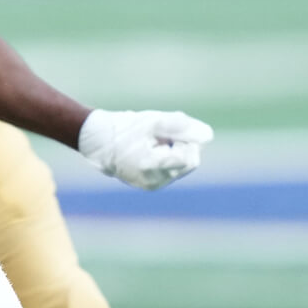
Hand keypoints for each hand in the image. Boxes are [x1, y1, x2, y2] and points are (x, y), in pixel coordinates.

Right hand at [78, 109, 213, 190]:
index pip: (190, 158)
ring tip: (155, 141)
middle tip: (164, 133)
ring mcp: (152, 185)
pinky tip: (152, 149)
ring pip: (181, 168)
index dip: (186, 140)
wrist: (98, 142)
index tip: (172, 130)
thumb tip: (208, 136)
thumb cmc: (125, 128)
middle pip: (189, 163)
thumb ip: (182, 126)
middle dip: (183, 145)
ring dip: (175, 151)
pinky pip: (170, 172)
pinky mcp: (150, 185)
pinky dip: (167, 158)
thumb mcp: (154, 121)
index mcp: (152, 165)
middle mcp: (153, 181)